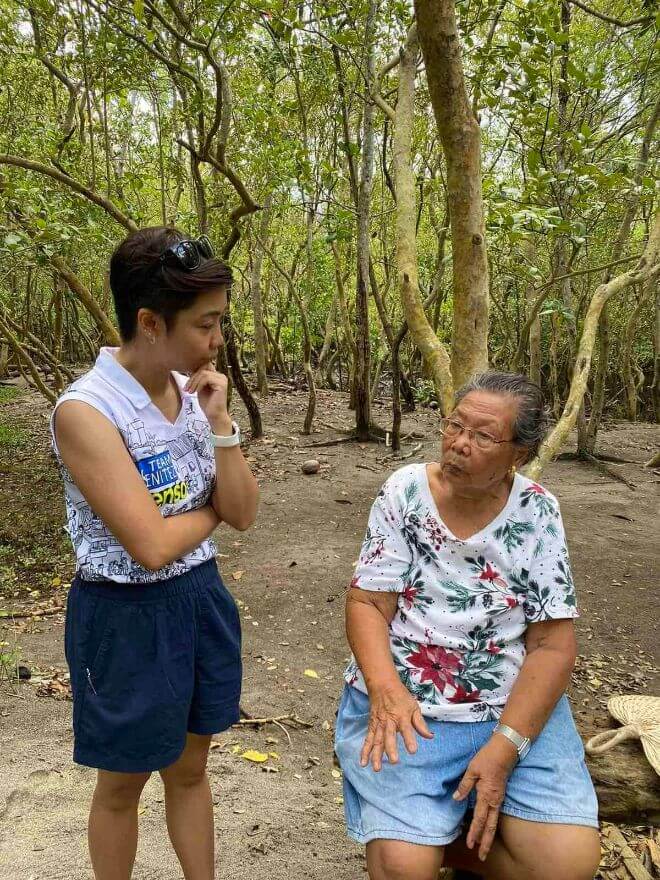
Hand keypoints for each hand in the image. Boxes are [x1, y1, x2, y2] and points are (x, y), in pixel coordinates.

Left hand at [184, 363, 229, 427]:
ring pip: (203, 373)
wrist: (214, 415)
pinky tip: (195, 392)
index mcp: (217, 376)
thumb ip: (198, 379)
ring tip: (189, 391)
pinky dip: (198, 385)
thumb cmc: (207, 404)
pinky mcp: (222, 384)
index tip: (187, 384)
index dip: (193, 373)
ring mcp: (222, 379)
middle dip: (192, 377)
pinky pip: (206, 378)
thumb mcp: (200, 388)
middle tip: (186, 388)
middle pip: (203, 368)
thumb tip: (189, 369)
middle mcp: (221, 376)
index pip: (203, 366)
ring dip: (193, 382)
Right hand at [361, 682, 433, 770]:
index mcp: (401, 716)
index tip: (413, 751)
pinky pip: (368, 739)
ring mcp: (378, 724)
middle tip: (393, 761)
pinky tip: (363, 762)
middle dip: (391, 748)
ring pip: (377, 740)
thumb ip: (420, 723)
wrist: (382, 685)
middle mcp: (389, 721)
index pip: (406, 729)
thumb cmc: (400, 697)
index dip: (409, 739)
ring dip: (376, 755)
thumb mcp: (413, 707)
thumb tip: (430, 737)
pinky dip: (364, 751)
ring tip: (377, 768)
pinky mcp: (371, 726)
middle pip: (389, 736)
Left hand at [453, 735, 517, 861]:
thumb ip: (465, 785)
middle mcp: (494, 800)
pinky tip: (487, 828)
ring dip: (489, 835)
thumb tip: (456, 798)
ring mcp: (499, 798)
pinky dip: (491, 824)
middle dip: (486, 843)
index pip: (479, 819)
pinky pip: (496, 814)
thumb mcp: (472, 769)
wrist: (505, 750)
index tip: (470, 845)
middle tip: (482, 856)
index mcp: (486, 795)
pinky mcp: (501, 795)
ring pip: (494, 822)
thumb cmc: (487, 758)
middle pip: (490, 827)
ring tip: (484, 847)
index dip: (474, 833)